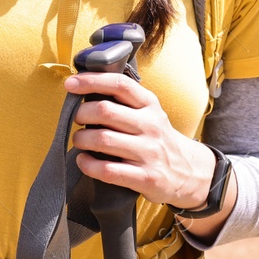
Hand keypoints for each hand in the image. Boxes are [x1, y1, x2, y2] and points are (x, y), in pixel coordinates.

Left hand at [65, 70, 215, 209]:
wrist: (189, 172)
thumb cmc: (157, 139)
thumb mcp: (149, 113)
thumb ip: (124, 102)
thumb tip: (85, 89)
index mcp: (150, 105)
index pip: (119, 84)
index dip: (91, 80)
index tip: (70, 83)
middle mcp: (151, 126)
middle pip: (105, 111)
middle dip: (81, 113)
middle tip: (75, 119)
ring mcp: (149, 152)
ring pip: (103, 139)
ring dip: (81, 139)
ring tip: (79, 141)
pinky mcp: (145, 178)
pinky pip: (107, 170)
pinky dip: (88, 165)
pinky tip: (83, 161)